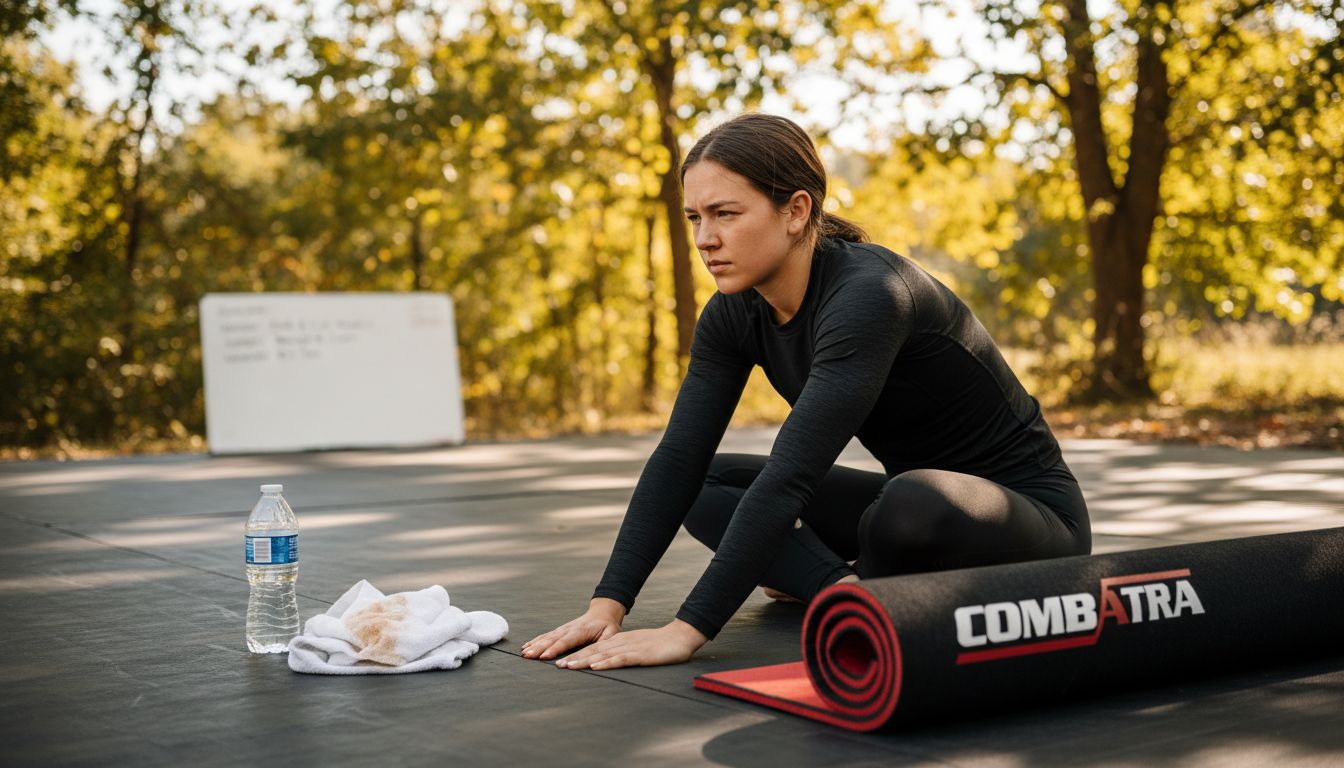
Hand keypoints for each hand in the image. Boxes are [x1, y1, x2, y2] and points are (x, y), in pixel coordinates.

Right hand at [521, 598, 624, 660]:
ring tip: (524, 653)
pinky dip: (535, 641)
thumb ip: (604, 643)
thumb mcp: (611, 634)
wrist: (603, 612)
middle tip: (528, 656)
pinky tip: (526, 646)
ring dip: (535, 645)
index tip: (545, 656)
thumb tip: (597, 654)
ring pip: (547, 637)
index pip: (566, 641)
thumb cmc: (608, 626)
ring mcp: (563, 629)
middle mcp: (569, 628)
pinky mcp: (560, 630)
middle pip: (552, 639)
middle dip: (539, 648)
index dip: (555, 649)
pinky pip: (546, 635)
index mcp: (581, 630)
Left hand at [552, 619, 708, 670]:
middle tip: (555, 665)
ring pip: (602, 654)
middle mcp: (620, 643)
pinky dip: (606, 663)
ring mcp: (629, 648)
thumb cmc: (659, 645)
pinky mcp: (640, 655)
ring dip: (584, 660)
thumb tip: (606, 662)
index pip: (592, 648)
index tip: (559, 661)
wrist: (680, 637)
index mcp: (618, 642)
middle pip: (592, 651)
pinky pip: (620, 659)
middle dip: (573, 657)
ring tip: (568, 666)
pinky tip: (596, 666)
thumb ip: (621, 654)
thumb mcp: (636, 648)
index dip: (575, 654)